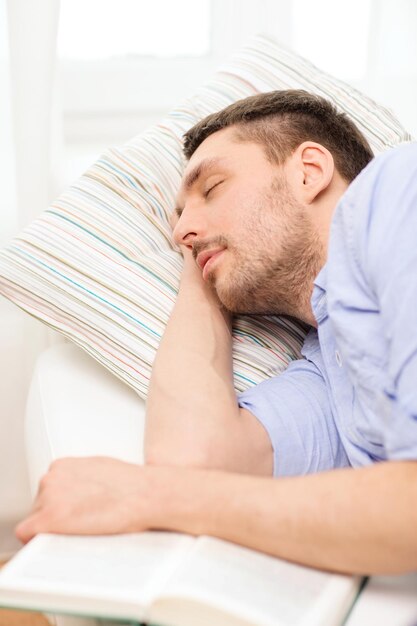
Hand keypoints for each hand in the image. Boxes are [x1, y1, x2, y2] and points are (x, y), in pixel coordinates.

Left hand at [15, 457, 171, 542]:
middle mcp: (51, 478)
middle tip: (79, 523)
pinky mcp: (50, 518)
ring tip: (80, 529)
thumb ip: (80, 479)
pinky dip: (38, 540)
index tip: (70, 514)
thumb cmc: (131, 485)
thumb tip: (78, 494)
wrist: (146, 494)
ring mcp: (49, 497)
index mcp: (62, 465)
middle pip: (39, 506)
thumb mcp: (100, 470)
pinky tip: (59, 542)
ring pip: (36, 520)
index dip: (58, 506)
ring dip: (52, 527)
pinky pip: (27, 533)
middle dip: (56, 516)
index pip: (46, 491)